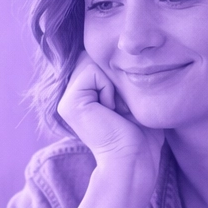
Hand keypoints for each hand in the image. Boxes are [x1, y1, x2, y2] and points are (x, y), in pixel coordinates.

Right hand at [57, 54, 164, 173]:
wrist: (135, 160)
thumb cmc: (141, 134)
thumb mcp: (131, 98)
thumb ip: (120, 75)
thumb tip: (123, 48)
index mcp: (82, 96)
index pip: (99, 60)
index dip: (118, 74)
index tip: (124, 106)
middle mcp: (70, 97)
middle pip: (93, 56)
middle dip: (114, 77)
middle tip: (121, 108)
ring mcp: (66, 100)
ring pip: (92, 60)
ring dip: (113, 84)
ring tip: (116, 110)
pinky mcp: (68, 103)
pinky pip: (91, 71)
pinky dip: (108, 89)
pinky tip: (110, 112)